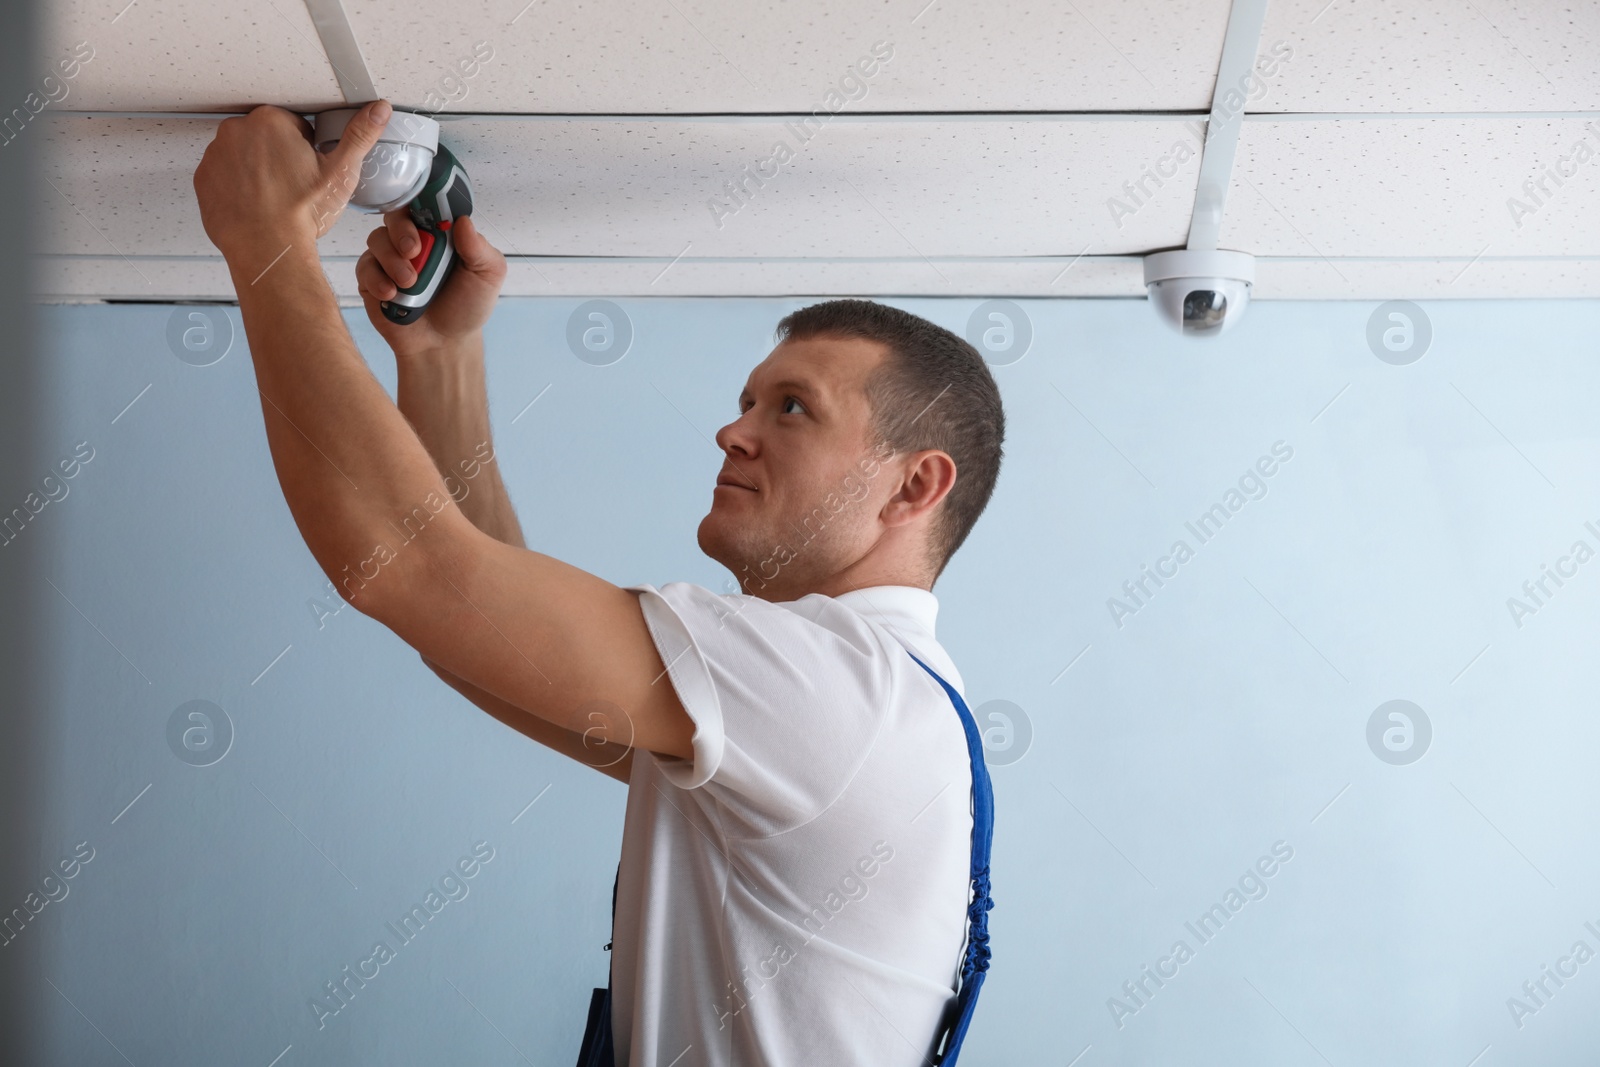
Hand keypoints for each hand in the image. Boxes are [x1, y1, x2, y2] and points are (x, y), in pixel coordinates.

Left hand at [193, 99, 394, 260]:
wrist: (268, 248)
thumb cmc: (301, 213)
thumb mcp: (340, 172)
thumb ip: (360, 135)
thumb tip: (378, 110)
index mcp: (272, 121)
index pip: (293, 125)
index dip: (306, 149)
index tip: (308, 170)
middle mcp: (237, 130)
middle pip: (265, 137)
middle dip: (279, 156)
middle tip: (293, 185)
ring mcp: (216, 154)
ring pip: (243, 155)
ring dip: (256, 169)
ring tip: (274, 196)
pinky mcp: (203, 178)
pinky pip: (223, 174)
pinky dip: (236, 186)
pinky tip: (255, 203)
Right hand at [355, 212, 506, 356]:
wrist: (444, 344)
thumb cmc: (466, 307)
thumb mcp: (487, 276)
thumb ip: (479, 248)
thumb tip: (464, 221)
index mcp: (440, 233)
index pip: (425, 204)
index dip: (420, 201)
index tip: (423, 213)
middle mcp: (412, 240)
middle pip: (395, 216)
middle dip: (401, 231)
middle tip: (414, 251)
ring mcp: (390, 258)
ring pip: (377, 239)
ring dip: (391, 259)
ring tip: (409, 283)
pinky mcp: (372, 279)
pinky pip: (364, 267)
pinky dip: (377, 279)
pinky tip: (392, 294)